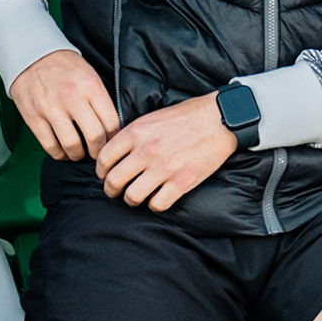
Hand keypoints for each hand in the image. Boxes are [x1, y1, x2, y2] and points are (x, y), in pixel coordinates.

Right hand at [7, 49, 119, 161]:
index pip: (111, 122)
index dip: (114, 138)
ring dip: (78, 155)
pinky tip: (62, 151)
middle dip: (99, 151)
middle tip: (98, 153)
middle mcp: (72, 99)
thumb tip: (112, 128)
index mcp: (91, 88)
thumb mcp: (91, 77)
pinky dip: (58, 154)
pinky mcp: (33, 117)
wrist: (33, 56)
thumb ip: (101, 100)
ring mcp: (51, 109)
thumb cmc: (66, 68)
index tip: (112, 142)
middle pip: (94, 137)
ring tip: (79, 153)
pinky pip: (49, 145)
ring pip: (71, 145)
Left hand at [95, 93, 234, 212]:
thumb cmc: (188, 116)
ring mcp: (165, 168)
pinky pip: (158, 204)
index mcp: (136, 132)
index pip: (103, 159)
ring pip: (132, 196)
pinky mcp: (182, 181)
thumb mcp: (153, 117)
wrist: (220, 119)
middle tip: (116, 190)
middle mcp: (147, 151)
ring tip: (136, 195)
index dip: (101, 171)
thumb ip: (133, 134)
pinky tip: (158, 197)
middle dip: (111, 189)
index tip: (106, 174)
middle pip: (113, 181)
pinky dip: (155, 204)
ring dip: (131, 199)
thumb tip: (115, 154)